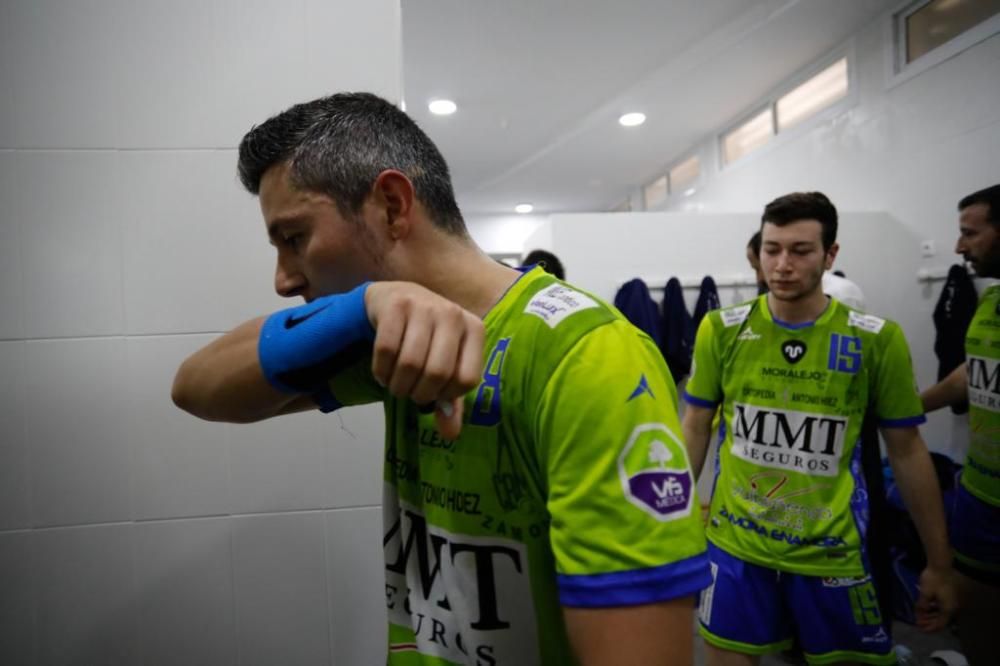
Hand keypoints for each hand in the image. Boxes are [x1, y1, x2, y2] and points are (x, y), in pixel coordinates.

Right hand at [365, 282, 484, 438]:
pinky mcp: (395, 305)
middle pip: (438, 373)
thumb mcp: (444, 364)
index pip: (467, 380)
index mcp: (474, 329)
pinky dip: (381, 371)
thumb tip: (449, 435)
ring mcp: (424, 305)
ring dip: (398, 385)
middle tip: (410, 393)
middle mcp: (453, 314)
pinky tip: (382, 372)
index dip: (447, 396)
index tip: (434, 394)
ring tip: (395, 385)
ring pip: (410, 363)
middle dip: (419, 393)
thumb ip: (449, 400)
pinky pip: (386, 350)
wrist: (394, 298)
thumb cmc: (425, 338)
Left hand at [915, 565, 956, 631]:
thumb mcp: (924, 594)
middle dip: (929, 622)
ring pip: (942, 613)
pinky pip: (942, 606)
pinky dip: (934, 609)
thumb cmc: (933, 580)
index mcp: (948, 609)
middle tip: (918, 622)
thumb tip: (919, 615)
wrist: (941, 565)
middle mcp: (952, 607)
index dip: (929, 628)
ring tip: (920, 615)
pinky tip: (926, 607)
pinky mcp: (950, 595)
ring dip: (931, 615)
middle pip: (941, 620)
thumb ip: (922, 606)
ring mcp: (952, 601)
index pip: (940, 624)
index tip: (920, 629)